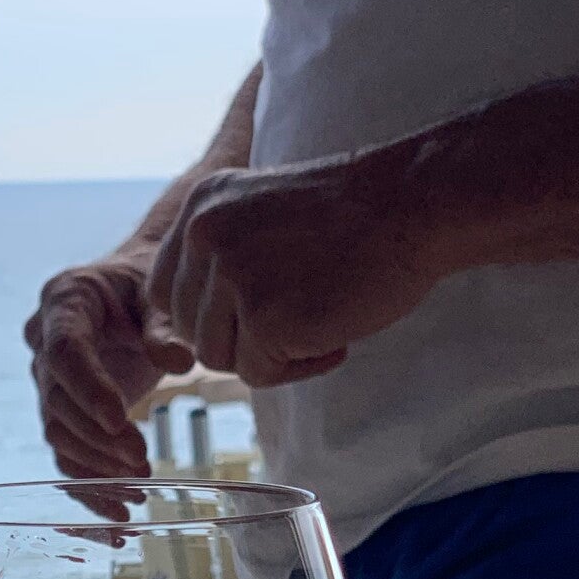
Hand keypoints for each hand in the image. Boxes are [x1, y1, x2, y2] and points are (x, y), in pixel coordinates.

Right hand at [25, 256, 191, 480]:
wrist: (133, 290)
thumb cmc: (146, 285)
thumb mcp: (160, 293)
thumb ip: (166, 327)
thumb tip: (180, 362)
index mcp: (64, 301)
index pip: (64, 351)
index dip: (88, 389)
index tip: (119, 420)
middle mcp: (43, 343)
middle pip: (58, 401)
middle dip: (99, 437)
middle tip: (143, 460)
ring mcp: (48, 382)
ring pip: (59, 434)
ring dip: (97, 466)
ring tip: (140, 487)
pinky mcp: (62, 414)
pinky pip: (67, 456)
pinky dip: (91, 487)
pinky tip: (120, 513)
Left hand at [146, 157, 447, 387]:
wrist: (413, 203)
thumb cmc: (355, 216)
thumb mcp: (263, 214)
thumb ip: (221, 256)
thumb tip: (190, 330)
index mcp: (199, 207)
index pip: (164, 292)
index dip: (208, 315)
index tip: (255, 310)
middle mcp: (204, 237)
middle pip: (191, 331)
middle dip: (241, 337)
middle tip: (299, 315)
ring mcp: (231, 278)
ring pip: (220, 359)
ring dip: (270, 354)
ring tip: (320, 320)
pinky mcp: (263, 319)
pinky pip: (259, 375)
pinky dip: (299, 368)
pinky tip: (336, 335)